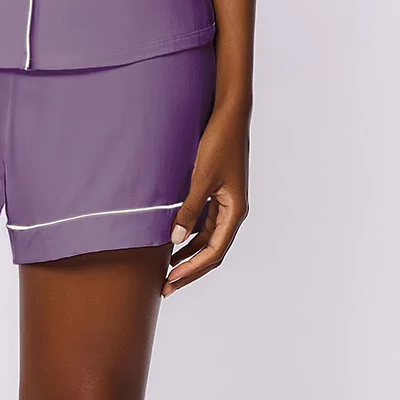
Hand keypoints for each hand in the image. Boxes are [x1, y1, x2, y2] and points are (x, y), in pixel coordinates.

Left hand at [162, 103, 249, 297]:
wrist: (229, 114)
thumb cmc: (219, 142)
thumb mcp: (201, 177)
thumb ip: (189, 209)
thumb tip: (175, 239)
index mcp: (234, 212)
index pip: (213, 252)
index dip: (192, 270)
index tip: (171, 282)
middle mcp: (232, 211)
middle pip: (211, 250)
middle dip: (189, 269)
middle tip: (165, 286)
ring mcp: (225, 202)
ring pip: (206, 237)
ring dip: (188, 253)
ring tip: (165, 267)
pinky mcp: (217, 191)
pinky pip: (203, 221)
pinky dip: (189, 233)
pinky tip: (172, 238)